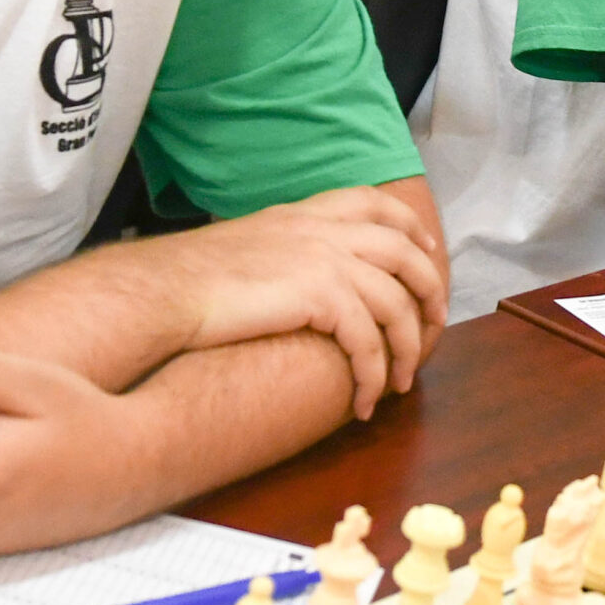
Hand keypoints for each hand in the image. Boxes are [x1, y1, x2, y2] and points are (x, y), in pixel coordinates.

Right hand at [148, 186, 445, 418]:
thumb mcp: (250, 242)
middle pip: (404, 252)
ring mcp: (327, 259)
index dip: (410, 227)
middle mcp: (324, 229)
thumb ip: (286, 245)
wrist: (169, 290)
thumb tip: (299, 270)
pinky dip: (374, 376)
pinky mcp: (322, 296)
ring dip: (408, 348)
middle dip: (430, 290)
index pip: (375, 203)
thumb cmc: (194, 276)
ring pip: (397, 303)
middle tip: (435, 325)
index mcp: (306, 212)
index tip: (427, 250)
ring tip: (403, 382)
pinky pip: (369, 342)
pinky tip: (366, 401)